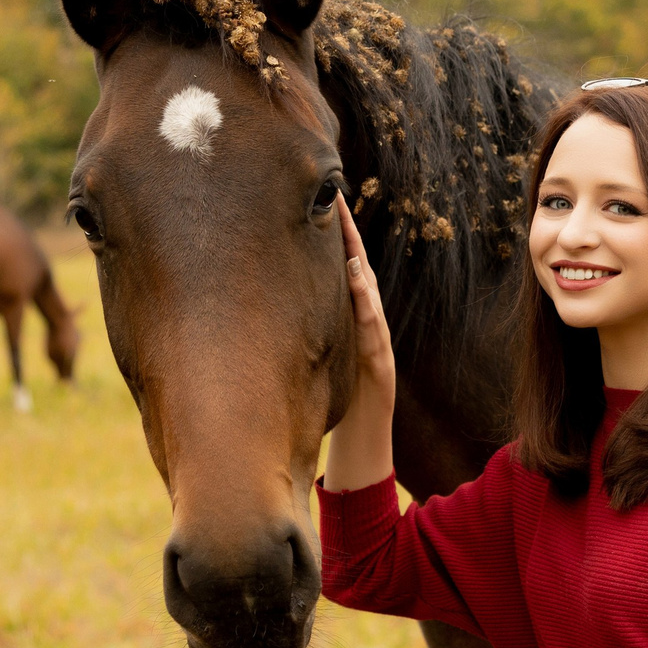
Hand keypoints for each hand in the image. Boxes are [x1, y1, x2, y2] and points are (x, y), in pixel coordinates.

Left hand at [323, 192, 396, 491]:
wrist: (362, 453)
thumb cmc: (333, 409)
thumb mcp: (313, 364)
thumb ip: (305, 335)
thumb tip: (267, 308)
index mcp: (347, 322)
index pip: (339, 271)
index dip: (331, 235)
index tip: (314, 199)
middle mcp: (365, 327)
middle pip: (356, 271)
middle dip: (345, 234)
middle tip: (330, 194)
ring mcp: (376, 344)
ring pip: (367, 293)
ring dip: (356, 260)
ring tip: (343, 226)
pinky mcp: (381, 366)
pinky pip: (374, 328)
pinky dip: (365, 301)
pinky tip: (354, 277)